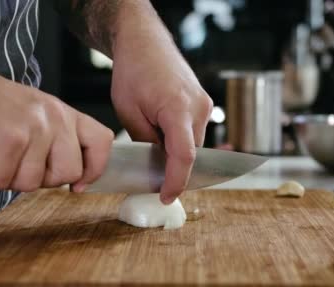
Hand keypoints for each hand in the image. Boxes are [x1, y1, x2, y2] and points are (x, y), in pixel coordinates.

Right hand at [0, 57, 112, 191]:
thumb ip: (55, 138)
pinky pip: (1, 182)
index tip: (79, 184)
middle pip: (68, 173)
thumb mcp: (32, 111)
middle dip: (40, 179)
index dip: (94, 168)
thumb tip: (74, 176)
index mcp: (62, 112)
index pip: (101, 141)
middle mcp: (53, 119)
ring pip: (32, 183)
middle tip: (14, 164)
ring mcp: (32, 130)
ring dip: (5, 177)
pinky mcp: (7, 143)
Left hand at [110, 4, 212, 203]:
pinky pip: (194, 132)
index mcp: (177, 108)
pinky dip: (180, 139)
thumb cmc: (133, 72)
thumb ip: (146, 142)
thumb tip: (157, 166)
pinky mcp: (204, 103)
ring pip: (193, 144)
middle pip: (190, 153)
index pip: (184, 156)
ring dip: (176, 152)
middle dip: (173, 168)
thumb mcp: (128, 112)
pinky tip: (162, 132)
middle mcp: (198, 107)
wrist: (144, 42)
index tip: (166, 196)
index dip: (177, 181)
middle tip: (150, 174)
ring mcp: (204, 104)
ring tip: (152, 140)